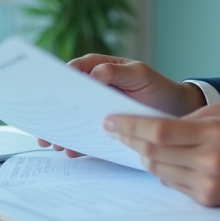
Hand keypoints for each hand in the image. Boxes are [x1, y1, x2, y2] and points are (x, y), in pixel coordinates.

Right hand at [37, 54, 207, 155]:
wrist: (175, 109)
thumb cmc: (157, 86)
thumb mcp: (140, 75)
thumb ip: (117, 72)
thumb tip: (93, 73)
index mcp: (99, 68)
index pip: (73, 71)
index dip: (58, 81)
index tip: (47, 93)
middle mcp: (93, 87)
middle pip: (67, 98)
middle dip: (54, 113)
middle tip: (44, 128)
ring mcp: (96, 108)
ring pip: (72, 118)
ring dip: (61, 131)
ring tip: (53, 144)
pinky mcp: (103, 125)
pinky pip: (85, 133)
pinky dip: (77, 143)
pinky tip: (71, 152)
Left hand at [105, 103, 219, 206]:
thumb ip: (190, 119)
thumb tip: (156, 126)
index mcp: (214, 135)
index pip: (159, 131)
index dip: (130, 126)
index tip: (111, 121)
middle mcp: (210, 162)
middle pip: (154, 153)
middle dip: (130, 141)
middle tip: (116, 130)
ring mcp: (209, 184)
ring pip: (159, 171)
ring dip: (146, 156)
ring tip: (140, 143)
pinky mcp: (209, 199)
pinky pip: (174, 185)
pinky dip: (165, 171)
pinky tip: (166, 159)